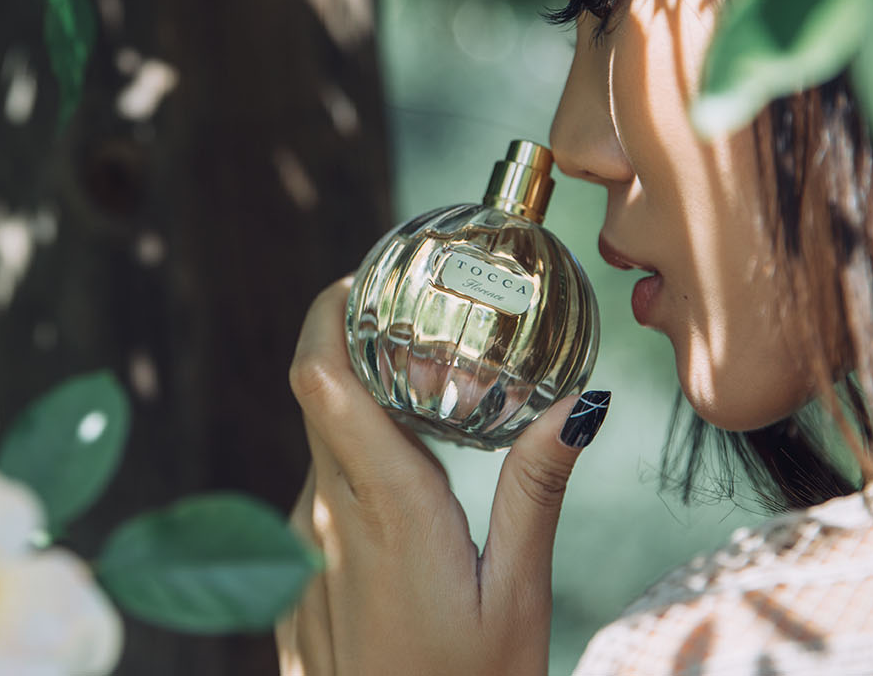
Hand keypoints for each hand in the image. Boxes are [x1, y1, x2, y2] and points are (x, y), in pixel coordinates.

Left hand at [276, 278, 607, 675]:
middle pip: (317, 397)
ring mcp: (299, 552)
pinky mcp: (293, 583)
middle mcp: (324, 518)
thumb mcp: (518, 596)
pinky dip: (351, 472)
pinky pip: (316, 501)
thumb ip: (536, 490)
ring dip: (357, 413)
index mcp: (385, 508)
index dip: (330, 311)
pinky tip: (403, 495)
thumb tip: (579, 404)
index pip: (323, 376)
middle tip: (412, 321)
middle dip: (352, 344)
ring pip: (319, 448)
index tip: (366, 276)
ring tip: (424, 401)